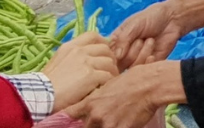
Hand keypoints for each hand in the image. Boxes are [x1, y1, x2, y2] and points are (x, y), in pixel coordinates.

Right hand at [41, 32, 120, 108]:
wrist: (40, 96)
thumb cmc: (46, 84)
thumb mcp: (56, 63)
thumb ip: (72, 58)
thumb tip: (86, 60)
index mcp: (70, 46)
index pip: (92, 35)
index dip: (103, 42)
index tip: (104, 54)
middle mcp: (79, 51)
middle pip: (105, 49)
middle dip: (110, 60)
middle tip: (108, 71)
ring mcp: (86, 62)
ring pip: (109, 63)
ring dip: (111, 72)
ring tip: (107, 82)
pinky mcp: (91, 75)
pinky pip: (108, 76)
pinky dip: (109, 83)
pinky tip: (104, 89)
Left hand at [65, 61, 183, 127]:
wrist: (150, 84)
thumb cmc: (132, 81)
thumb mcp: (108, 86)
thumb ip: (96, 99)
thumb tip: (90, 107)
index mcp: (90, 103)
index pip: (69, 116)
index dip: (62, 121)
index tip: (53, 124)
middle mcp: (95, 115)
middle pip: (85, 127)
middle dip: (91, 124)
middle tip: (103, 116)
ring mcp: (107, 124)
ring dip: (104, 125)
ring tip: (116, 117)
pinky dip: (119, 127)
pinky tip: (125, 122)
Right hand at [109, 0, 189, 68]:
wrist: (172, 20)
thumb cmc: (151, 18)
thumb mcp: (134, 25)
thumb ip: (123, 39)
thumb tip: (116, 56)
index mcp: (116, 42)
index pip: (106, 54)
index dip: (111, 55)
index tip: (121, 50)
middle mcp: (123, 54)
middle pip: (118, 64)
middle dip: (130, 52)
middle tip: (140, 40)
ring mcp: (135, 61)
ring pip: (130, 69)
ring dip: (141, 54)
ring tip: (150, 41)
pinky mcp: (147, 67)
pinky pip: (142, 71)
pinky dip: (147, 62)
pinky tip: (153, 53)